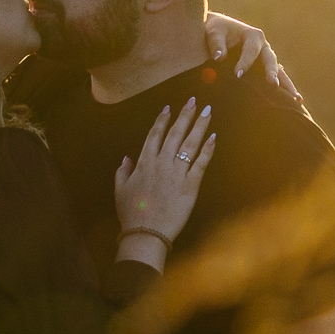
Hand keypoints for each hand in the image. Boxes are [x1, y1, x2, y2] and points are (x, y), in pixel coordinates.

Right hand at [113, 98, 214, 260]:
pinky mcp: (191, 185)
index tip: (169, 108)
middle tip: (193, 101)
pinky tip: (214, 138)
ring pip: (190, 144)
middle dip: (185, 115)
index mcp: (144, 163)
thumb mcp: (120, 190)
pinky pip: (201, 163)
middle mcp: (162, 163)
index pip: (154, 135)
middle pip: (175, 134)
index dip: (162, 120)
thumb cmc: (131, 214)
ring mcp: (177, 173)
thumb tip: (126, 158)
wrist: (146, 233)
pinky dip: (208, 150)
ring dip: (199, 126)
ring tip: (207, 111)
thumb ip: (122, 172)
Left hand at [203, 13, 301, 101]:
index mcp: (253, 36)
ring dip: (287, 85)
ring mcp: (266, 59)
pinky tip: (291, 102)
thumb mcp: (214, 32)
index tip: (237, 74)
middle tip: (273, 85)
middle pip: (271, 61)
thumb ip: (217, 43)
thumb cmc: (216, 30)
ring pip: (279, 72)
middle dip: (272, 73)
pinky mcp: (264, 69)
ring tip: (296, 99)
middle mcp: (264, 47)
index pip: (251, 51)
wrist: (218, 32)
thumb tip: (219, 57)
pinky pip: (275, 79)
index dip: (245, 62)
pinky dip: (282, 90)